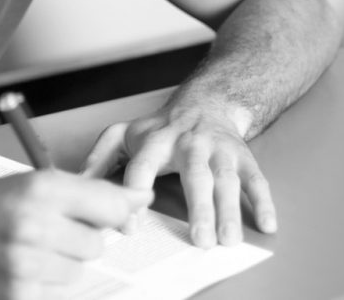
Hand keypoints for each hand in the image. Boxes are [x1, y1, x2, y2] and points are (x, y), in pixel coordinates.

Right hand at [0, 170, 150, 299]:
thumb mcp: (29, 185)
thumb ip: (85, 193)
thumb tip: (139, 200)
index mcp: (39, 188)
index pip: (110, 206)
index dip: (116, 213)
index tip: (114, 216)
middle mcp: (33, 224)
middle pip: (96, 245)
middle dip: (77, 240)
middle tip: (47, 232)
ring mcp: (25, 264)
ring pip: (77, 272)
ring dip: (59, 266)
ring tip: (28, 252)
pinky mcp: (18, 296)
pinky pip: (58, 295)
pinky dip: (43, 286)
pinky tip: (18, 271)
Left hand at [80, 108, 275, 248]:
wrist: (205, 103)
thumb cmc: (160, 128)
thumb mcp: (122, 135)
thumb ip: (98, 160)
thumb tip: (76, 185)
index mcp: (155, 141)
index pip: (142, 167)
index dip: (134, 194)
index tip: (130, 225)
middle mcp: (190, 144)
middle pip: (195, 176)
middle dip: (198, 207)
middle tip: (199, 239)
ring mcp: (219, 151)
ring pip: (227, 180)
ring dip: (230, 210)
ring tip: (229, 239)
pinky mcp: (243, 157)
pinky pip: (257, 180)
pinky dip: (264, 202)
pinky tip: (266, 224)